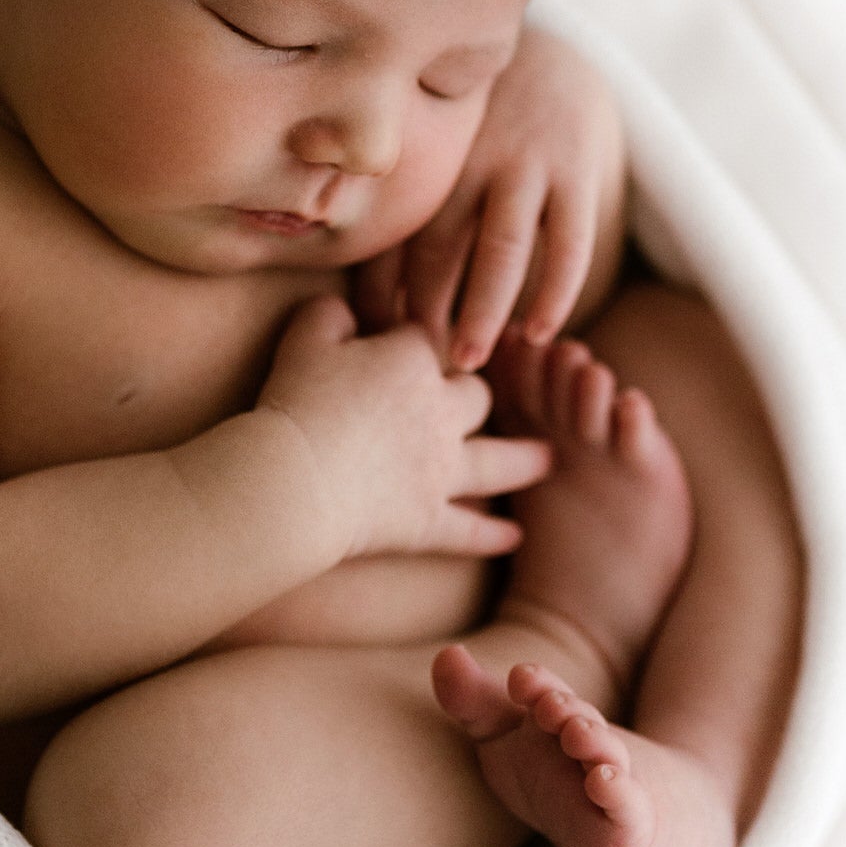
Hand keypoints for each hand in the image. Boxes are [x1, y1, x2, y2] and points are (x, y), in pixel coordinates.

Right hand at [256, 295, 550, 563]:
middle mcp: (440, 411)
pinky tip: (515, 537)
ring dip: (525, 459)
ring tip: (547, 459)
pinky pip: (470, 530)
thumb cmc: (297, 401)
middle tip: (484, 399)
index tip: (406, 346)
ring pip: (498, 461)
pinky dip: (493, 536)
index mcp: (412, 360)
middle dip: (479, 395)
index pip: (428, 339)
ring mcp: (441, 469)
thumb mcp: (304, 340)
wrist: (297, 477)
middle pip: (477, 395)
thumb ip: (329, 315)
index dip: (417, 342)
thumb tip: (344, 309)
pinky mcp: (429, 519)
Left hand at [351, 25, 625, 371]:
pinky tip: (537, 332)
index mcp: (429, 156)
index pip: (395, 234)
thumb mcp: (436, 147)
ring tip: (465, 362)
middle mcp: (471, 159)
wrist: (558, 60)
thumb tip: (355, 295)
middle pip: (439, 244)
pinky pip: (568, 241)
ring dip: (481, 308)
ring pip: (500, 246)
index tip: (368, 345)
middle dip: (422, 308)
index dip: (378, 294)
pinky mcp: (576, 171)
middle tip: (409, 368)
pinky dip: (554, 290)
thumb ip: (405, 203)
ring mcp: (527, 163)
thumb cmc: (479, 130)